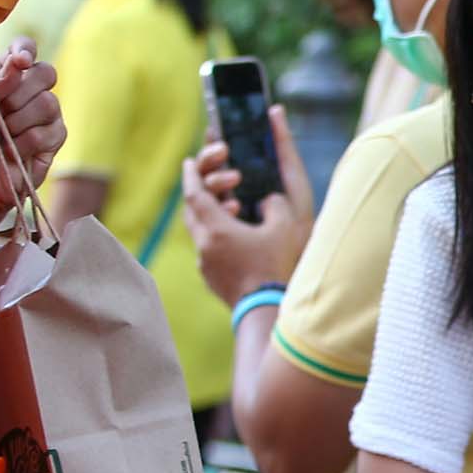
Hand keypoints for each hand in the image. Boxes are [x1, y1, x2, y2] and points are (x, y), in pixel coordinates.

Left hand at [0, 45, 64, 215]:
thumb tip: (19, 65)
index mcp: (6, 76)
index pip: (25, 48)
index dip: (26, 49)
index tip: (18, 62)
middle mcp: (30, 91)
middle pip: (46, 72)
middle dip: (18, 93)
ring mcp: (46, 115)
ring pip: (48, 103)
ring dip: (18, 121)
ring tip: (2, 136)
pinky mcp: (54, 140)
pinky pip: (49, 132)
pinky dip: (26, 142)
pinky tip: (14, 151)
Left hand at [182, 105, 314, 304]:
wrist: (265, 311)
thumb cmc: (275, 268)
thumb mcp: (284, 228)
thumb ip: (276, 205)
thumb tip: (269, 199)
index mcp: (216, 229)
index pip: (194, 194)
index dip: (192, 175)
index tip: (189, 162)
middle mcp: (204, 246)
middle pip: (190, 213)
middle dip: (196, 193)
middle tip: (203, 180)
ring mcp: (205, 266)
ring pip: (198, 233)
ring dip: (208, 217)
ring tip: (225, 208)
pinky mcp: (212, 280)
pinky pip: (207, 251)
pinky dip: (215, 237)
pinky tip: (234, 239)